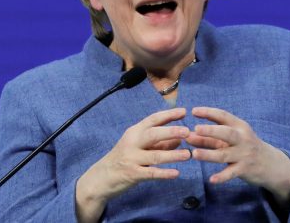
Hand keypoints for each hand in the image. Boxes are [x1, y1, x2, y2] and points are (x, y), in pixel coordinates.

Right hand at [76, 108, 190, 221]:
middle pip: (153, 134)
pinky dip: (164, 173)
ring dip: (172, 155)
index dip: (168, 115)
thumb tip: (180, 139)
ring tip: (188, 154)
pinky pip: (151, 173)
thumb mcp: (139, 147)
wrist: (101, 177)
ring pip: (154, 155)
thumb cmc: (124, 159)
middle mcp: (132, 142)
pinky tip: (176, 173)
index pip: (152, 119)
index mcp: (134, 132)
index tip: (184, 111)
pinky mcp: (132, 174)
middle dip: (171, 132)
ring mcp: (131, 158)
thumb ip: (159, 143)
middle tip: (188, 131)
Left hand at [186, 107, 289, 203]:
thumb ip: (210, 138)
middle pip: (226, 133)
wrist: (270, 163)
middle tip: (196, 129)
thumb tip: (188, 136)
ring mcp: (244, 154)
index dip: (209, 112)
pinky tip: (211, 180)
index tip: (193, 111)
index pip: (223, 116)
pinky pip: (231, 173)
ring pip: (224, 154)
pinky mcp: (245, 169)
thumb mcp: (231, 138)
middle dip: (211, 131)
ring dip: (209, 154)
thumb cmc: (244, 146)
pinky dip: (221, 177)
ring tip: (194, 154)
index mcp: (239, 126)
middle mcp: (242, 138)